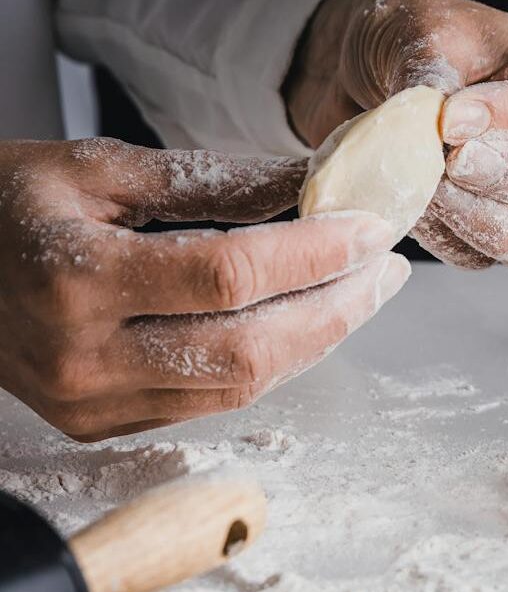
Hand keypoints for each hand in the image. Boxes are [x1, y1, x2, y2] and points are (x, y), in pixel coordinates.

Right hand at [0, 138, 407, 440]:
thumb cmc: (2, 204)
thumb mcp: (97, 168)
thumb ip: (208, 181)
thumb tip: (309, 183)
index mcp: (72, 276)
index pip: (230, 273)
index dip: (314, 252)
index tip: (370, 227)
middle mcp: (81, 356)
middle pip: (249, 348)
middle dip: (336, 309)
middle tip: (386, 271)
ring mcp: (90, 403)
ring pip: (240, 387)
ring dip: (315, 342)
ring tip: (360, 296)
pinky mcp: (100, 424)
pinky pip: (210, 402)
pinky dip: (270, 364)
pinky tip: (301, 326)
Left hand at [283, 0, 507, 277]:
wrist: (367, 71)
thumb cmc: (417, 40)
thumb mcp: (429, 33)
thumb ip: (443, 81)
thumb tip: (453, 129)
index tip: (452, 116)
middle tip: (458, 163)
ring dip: (486, 224)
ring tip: (430, 184)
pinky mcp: (500, 243)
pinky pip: (483, 259)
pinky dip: (445, 235)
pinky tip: (415, 199)